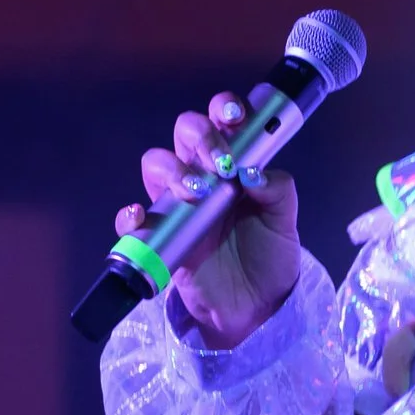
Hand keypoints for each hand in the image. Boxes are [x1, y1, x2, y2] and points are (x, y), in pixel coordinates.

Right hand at [118, 91, 302, 347]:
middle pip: (186, 132)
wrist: (255, 306)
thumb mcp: (284, 222)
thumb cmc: (268, 255)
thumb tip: (253, 172)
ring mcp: (178, 202)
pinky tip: (142, 216)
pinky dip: (130, 215)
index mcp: (235, 162)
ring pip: (157, 164)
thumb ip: (278, 191)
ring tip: (196, 191)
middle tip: (221, 163)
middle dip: (200, 135)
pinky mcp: (160, 235)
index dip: (224, 108)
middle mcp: (203, 173)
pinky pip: (132, 219)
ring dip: (173, 169)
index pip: (223, 121)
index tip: (235, 116)